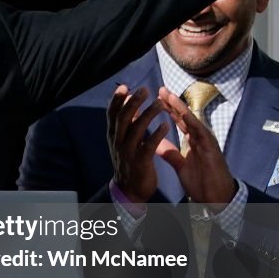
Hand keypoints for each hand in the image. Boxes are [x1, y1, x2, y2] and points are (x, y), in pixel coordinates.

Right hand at [107, 85, 168, 203]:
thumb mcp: (122, 142)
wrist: (130, 191)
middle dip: (133, 103)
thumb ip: (126, 125)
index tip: (124, 87)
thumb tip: (128, 104)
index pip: (112, 115)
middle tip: (144, 90)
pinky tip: (166, 125)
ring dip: (148, 115)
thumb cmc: (129, 163)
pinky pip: (148, 146)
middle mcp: (118, 142)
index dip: (117, 101)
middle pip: (123, 119)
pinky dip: (157, 135)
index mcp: (114, 136)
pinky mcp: (140, 162)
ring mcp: (128, 152)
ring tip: (159, 104)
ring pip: (136, 130)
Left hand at [156, 86, 236, 208]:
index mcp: (192, 141)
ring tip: (169, 95)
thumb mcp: (180, 165)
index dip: (168, 110)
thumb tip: (156, 145)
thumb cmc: (200, 182)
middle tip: (161, 89)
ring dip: (181, 107)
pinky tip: (183, 113)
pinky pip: (201, 132)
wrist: (214, 198)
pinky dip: (193, 122)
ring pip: (192, 120)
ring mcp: (207, 141)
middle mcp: (200, 138)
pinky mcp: (212, 148)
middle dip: (173, 102)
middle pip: (185, 116)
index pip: (179, 121)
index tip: (156, 98)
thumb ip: (170, 153)